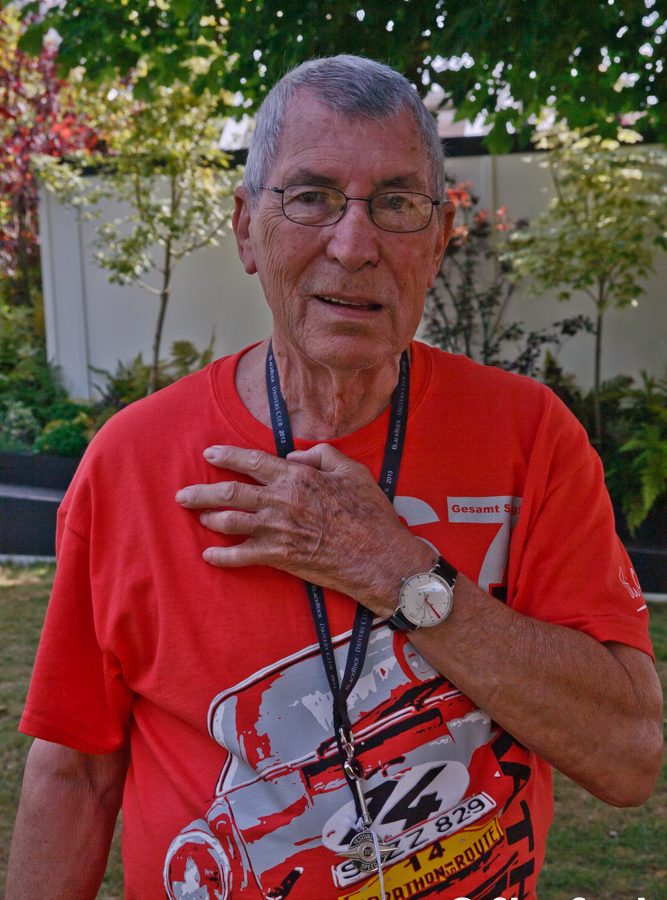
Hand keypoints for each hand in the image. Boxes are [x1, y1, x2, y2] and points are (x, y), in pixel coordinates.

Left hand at [175, 443, 432, 614]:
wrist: (378, 556)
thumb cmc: (369, 513)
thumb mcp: (352, 470)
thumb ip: (321, 455)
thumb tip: (293, 458)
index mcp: (296, 478)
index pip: (251, 462)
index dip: (227, 456)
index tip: (209, 454)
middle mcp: (281, 502)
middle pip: (230, 493)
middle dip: (201, 492)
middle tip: (183, 494)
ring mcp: (278, 531)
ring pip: (231, 522)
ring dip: (209, 518)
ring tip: (198, 517)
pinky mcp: (280, 557)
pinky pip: (242, 556)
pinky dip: (223, 556)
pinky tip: (209, 555)